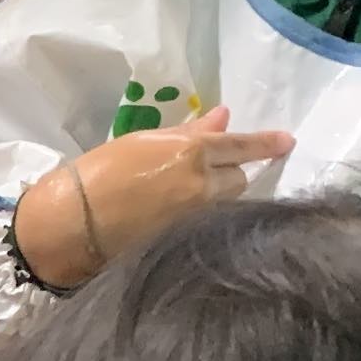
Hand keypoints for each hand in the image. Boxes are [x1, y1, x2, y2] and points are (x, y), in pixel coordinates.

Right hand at [19, 106, 295, 289]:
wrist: (72, 224)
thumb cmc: (98, 173)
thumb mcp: (142, 142)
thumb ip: (186, 132)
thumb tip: (222, 118)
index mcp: (192, 153)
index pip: (242, 146)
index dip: (267, 143)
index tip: (288, 141)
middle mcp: (203, 187)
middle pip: (238, 179)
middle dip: (231, 173)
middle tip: (210, 170)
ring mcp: (198, 218)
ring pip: (225, 203)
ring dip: (217, 196)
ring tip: (190, 194)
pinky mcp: (188, 242)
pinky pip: (209, 223)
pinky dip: (203, 216)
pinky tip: (182, 214)